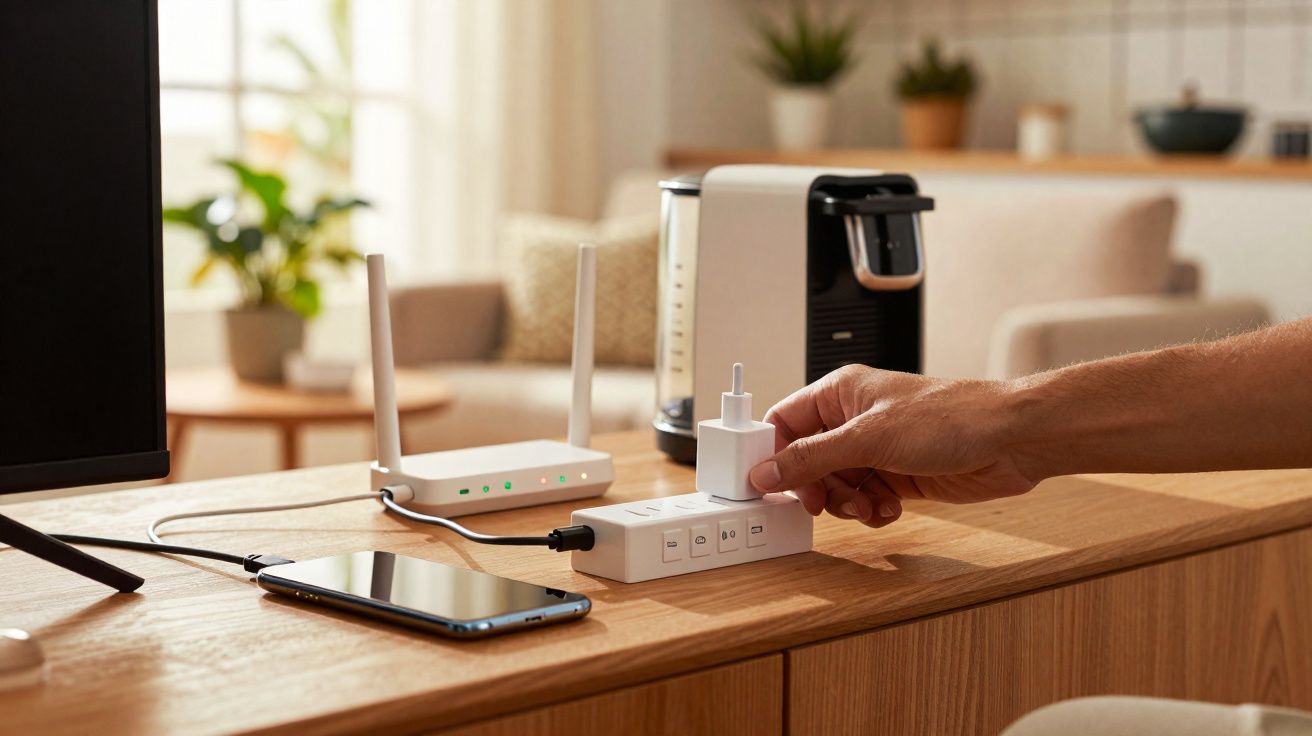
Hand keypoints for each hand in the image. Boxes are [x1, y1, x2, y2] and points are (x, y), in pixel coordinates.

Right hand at [747, 365, 1039, 527]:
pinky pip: (865, 499)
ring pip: (836, 486)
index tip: (770, 485)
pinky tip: (891, 508)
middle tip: (825, 504)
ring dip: (847, 504)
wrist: (1011, 441)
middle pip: (807, 462)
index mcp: (840, 393)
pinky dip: (872, 510)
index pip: (784, 422)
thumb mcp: (868, 438)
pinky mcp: (898, 475)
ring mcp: (877, 449)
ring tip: (869, 505)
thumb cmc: (951, 417)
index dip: (773, 454)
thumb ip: (811, 458)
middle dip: (816, 488)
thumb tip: (766, 472)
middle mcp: (855, 420)